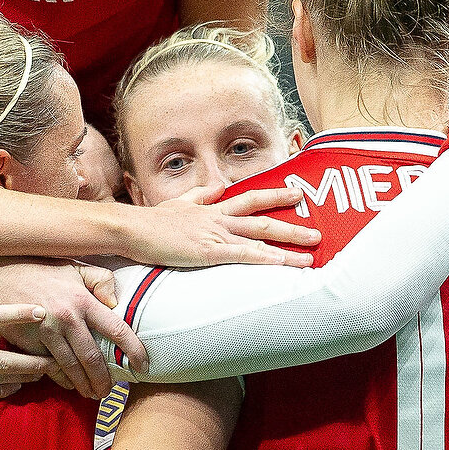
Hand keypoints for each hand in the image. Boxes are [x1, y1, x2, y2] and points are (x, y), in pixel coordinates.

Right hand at [0, 260, 145, 397]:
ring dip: (84, 384)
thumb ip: (101, 280)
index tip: (144, 365)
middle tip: (110, 391)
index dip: (134, 350)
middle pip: (93, 357)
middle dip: (104, 379)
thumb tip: (116, 302)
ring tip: (92, 394)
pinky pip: (49, 367)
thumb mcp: (74, 267)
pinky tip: (68, 384)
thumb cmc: (40, 270)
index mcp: (83, 300)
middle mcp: (67, 318)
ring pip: (71, 367)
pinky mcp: (29, 342)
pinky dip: (61, 379)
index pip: (117, 329)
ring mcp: (47, 332)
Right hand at [123, 187, 319, 267]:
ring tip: (312, 252)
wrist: (132, 229)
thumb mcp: (178, 204)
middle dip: (290, 221)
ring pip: (260, 236)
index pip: (248, 198)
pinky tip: (284, 264)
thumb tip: (219, 186)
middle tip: (316, 227)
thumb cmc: (151, 222)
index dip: (272, 195)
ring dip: (288, 244)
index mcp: (211, 208)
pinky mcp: (209, 251)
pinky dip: (267, 258)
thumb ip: (201, 195)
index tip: (294, 193)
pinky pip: (245, 254)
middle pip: (261, 216)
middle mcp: (218, 218)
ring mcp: (215, 234)